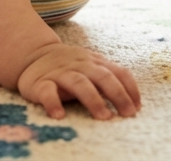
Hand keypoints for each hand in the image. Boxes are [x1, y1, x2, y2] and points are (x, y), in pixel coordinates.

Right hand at [16, 43, 140, 119]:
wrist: (33, 54)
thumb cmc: (69, 66)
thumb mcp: (91, 66)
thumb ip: (109, 78)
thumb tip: (134, 103)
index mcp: (95, 63)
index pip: (118, 72)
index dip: (130, 88)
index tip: (137, 107)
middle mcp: (80, 66)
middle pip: (102, 77)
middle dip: (118, 94)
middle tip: (128, 113)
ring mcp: (60, 73)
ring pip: (79, 83)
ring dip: (93, 99)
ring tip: (103, 116)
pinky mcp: (40, 83)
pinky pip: (47, 91)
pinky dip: (53, 103)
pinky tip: (59, 115)